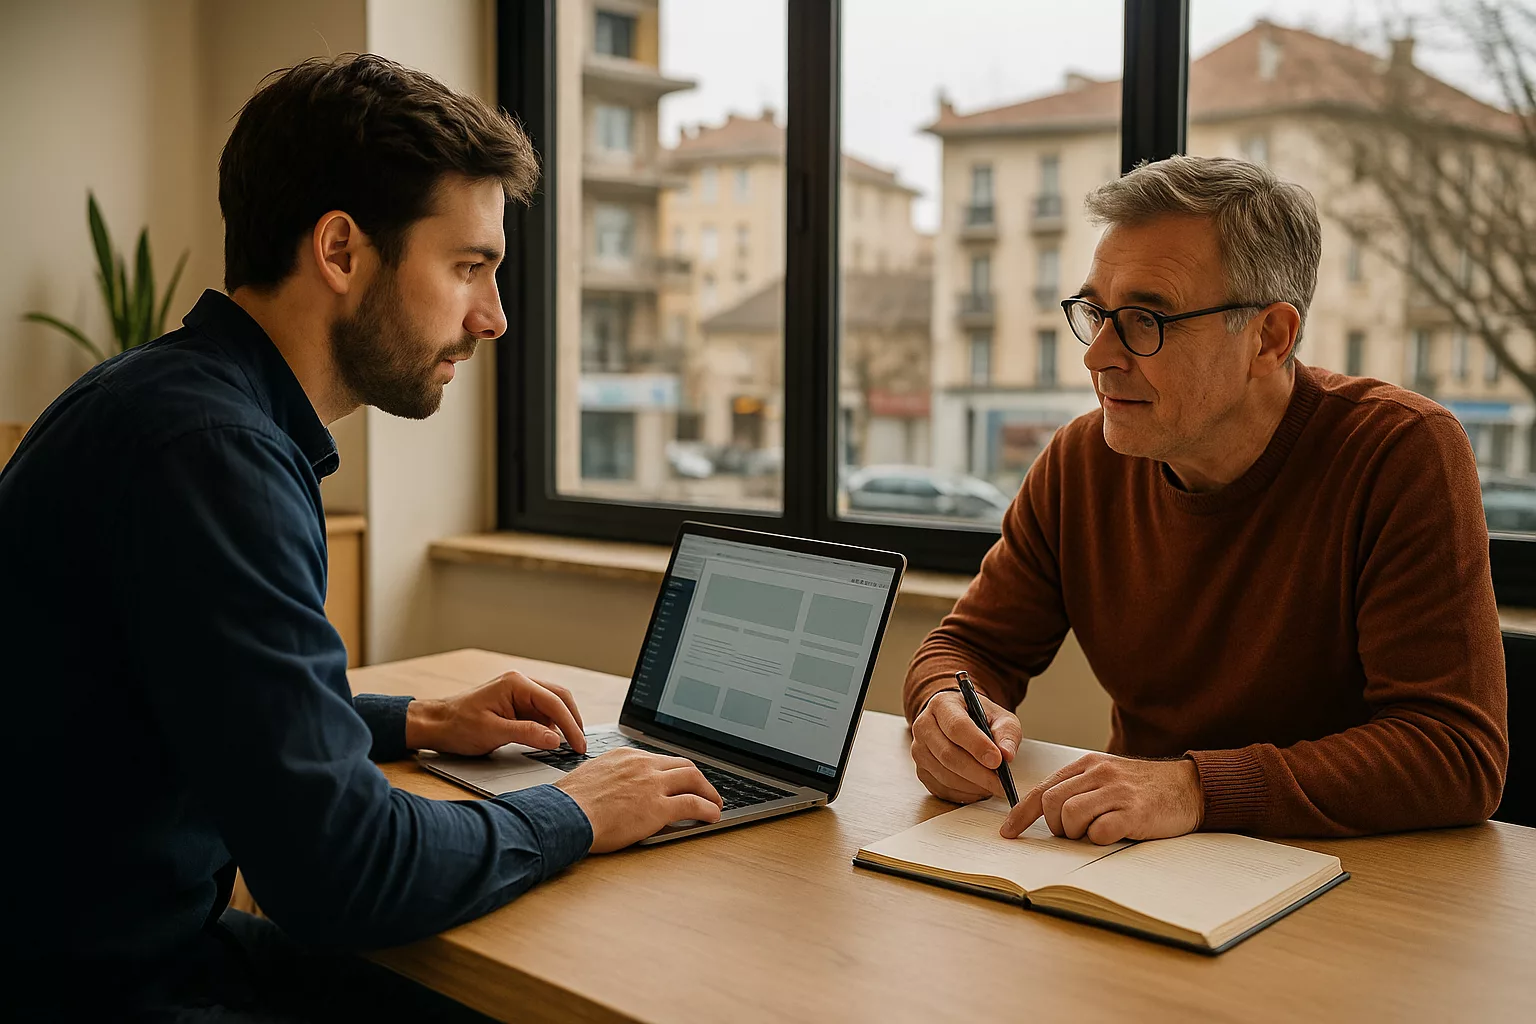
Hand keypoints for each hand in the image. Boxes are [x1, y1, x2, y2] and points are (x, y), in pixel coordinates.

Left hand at [405, 671, 586, 756]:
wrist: (435, 725)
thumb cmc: (457, 726)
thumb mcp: (493, 732)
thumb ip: (527, 734)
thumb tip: (556, 739)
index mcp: (516, 684)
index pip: (554, 703)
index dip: (571, 725)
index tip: (579, 746)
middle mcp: (521, 684)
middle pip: (559, 698)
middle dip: (573, 721)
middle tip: (580, 746)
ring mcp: (518, 694)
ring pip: (552, 706)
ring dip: (562, 724)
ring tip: (570, 746)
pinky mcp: (516, 705)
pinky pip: (540, 713)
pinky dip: (550, 727)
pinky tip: (552, 741)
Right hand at [555, 748, 724, 852]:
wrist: (563, 814)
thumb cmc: (569, 803)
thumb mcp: (592, 777)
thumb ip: (612, 778)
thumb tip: (618, 790)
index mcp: (626, 755)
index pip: (660, 759)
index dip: (675, 772)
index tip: (681, 780)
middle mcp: (642, 764)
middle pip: (683, 765)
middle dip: (698, 778)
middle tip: (705, 790)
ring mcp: (652, 784)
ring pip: (693, 780)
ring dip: (709, 792)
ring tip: (715, 804)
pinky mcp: (658, 807)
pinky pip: (693, 804)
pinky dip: (707, 809)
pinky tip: (712, 816)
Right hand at [910, 689, 1022, 802]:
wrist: (959, 723)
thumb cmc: (979, 718)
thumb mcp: (999, 717)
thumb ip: (1006, 733)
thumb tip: (1006, 755)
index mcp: (942, 705)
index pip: (956, 727)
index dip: (977, 746)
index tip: (997, 761)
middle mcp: (924, 726)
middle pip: (948, 754)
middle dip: (978, 773)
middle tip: (1001, 784)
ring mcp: (919, 750)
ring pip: (945, 775)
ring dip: (973, 785)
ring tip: (993, 786)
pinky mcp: (921, 771)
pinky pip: (942, 788)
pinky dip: (965, 794)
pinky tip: (979, 789)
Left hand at [1001, 752, 1203, 844]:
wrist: (1191, 787)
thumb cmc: (1145, 788)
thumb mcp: (1108, 778)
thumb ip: (1079, 788)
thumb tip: (1045, 813)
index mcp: (1088, 765)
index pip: (1044, 788)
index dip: (1022, 813)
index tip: (1009, 832)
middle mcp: (1100, 774)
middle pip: (1053, 803)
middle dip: (1056, 826)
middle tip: (1073, 833)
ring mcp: (1118, 792)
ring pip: (1071, 816)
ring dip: (1076, 834)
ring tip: (1095, 832)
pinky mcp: (1135, 812)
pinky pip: (1100, 832)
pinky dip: (1100, 839)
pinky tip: (1115, 834)